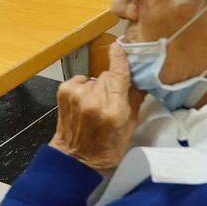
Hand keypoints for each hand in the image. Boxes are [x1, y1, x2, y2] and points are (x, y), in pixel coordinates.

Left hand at [49, 46, 143, 172]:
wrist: (75, 158)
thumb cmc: (106, 147)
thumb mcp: (129, 128)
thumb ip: (135, 100)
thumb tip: (142, 78)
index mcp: (114, 110)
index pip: (119, 75)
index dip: (120, 59)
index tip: (120, 47)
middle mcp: (94, 100)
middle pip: (108, 76)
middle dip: (112, 84)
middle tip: (111, 102)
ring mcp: (77, 95)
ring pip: (94, 78)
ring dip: (97, 88)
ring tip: (95, 106)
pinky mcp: (64, 91)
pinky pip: (81, 79)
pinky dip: (83, 88)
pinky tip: (83, 103)